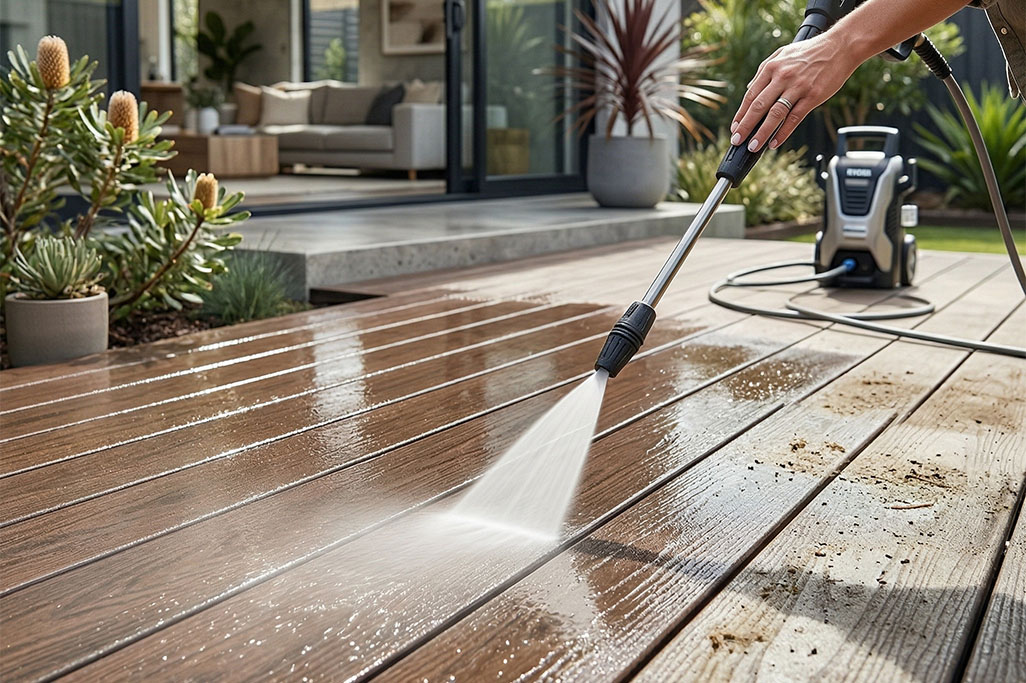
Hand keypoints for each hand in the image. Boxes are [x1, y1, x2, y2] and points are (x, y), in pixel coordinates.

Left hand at [730, 34, 859, 152]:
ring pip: (775, 114)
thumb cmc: (810, 52)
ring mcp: (798, 87)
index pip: (751, 95)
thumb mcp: (782, 54)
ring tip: (753, 146)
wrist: (840, 46)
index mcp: (772, 67)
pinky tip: (774, 142)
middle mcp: (782, 77)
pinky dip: (783, 132)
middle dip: (745, 126)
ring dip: (762, 133)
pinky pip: (794, 118)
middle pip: (759, 106)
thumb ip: (764, 71)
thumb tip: (749, 88)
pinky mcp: (813, 96)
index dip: (741, 114)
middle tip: (737, 140)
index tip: (734, 127)